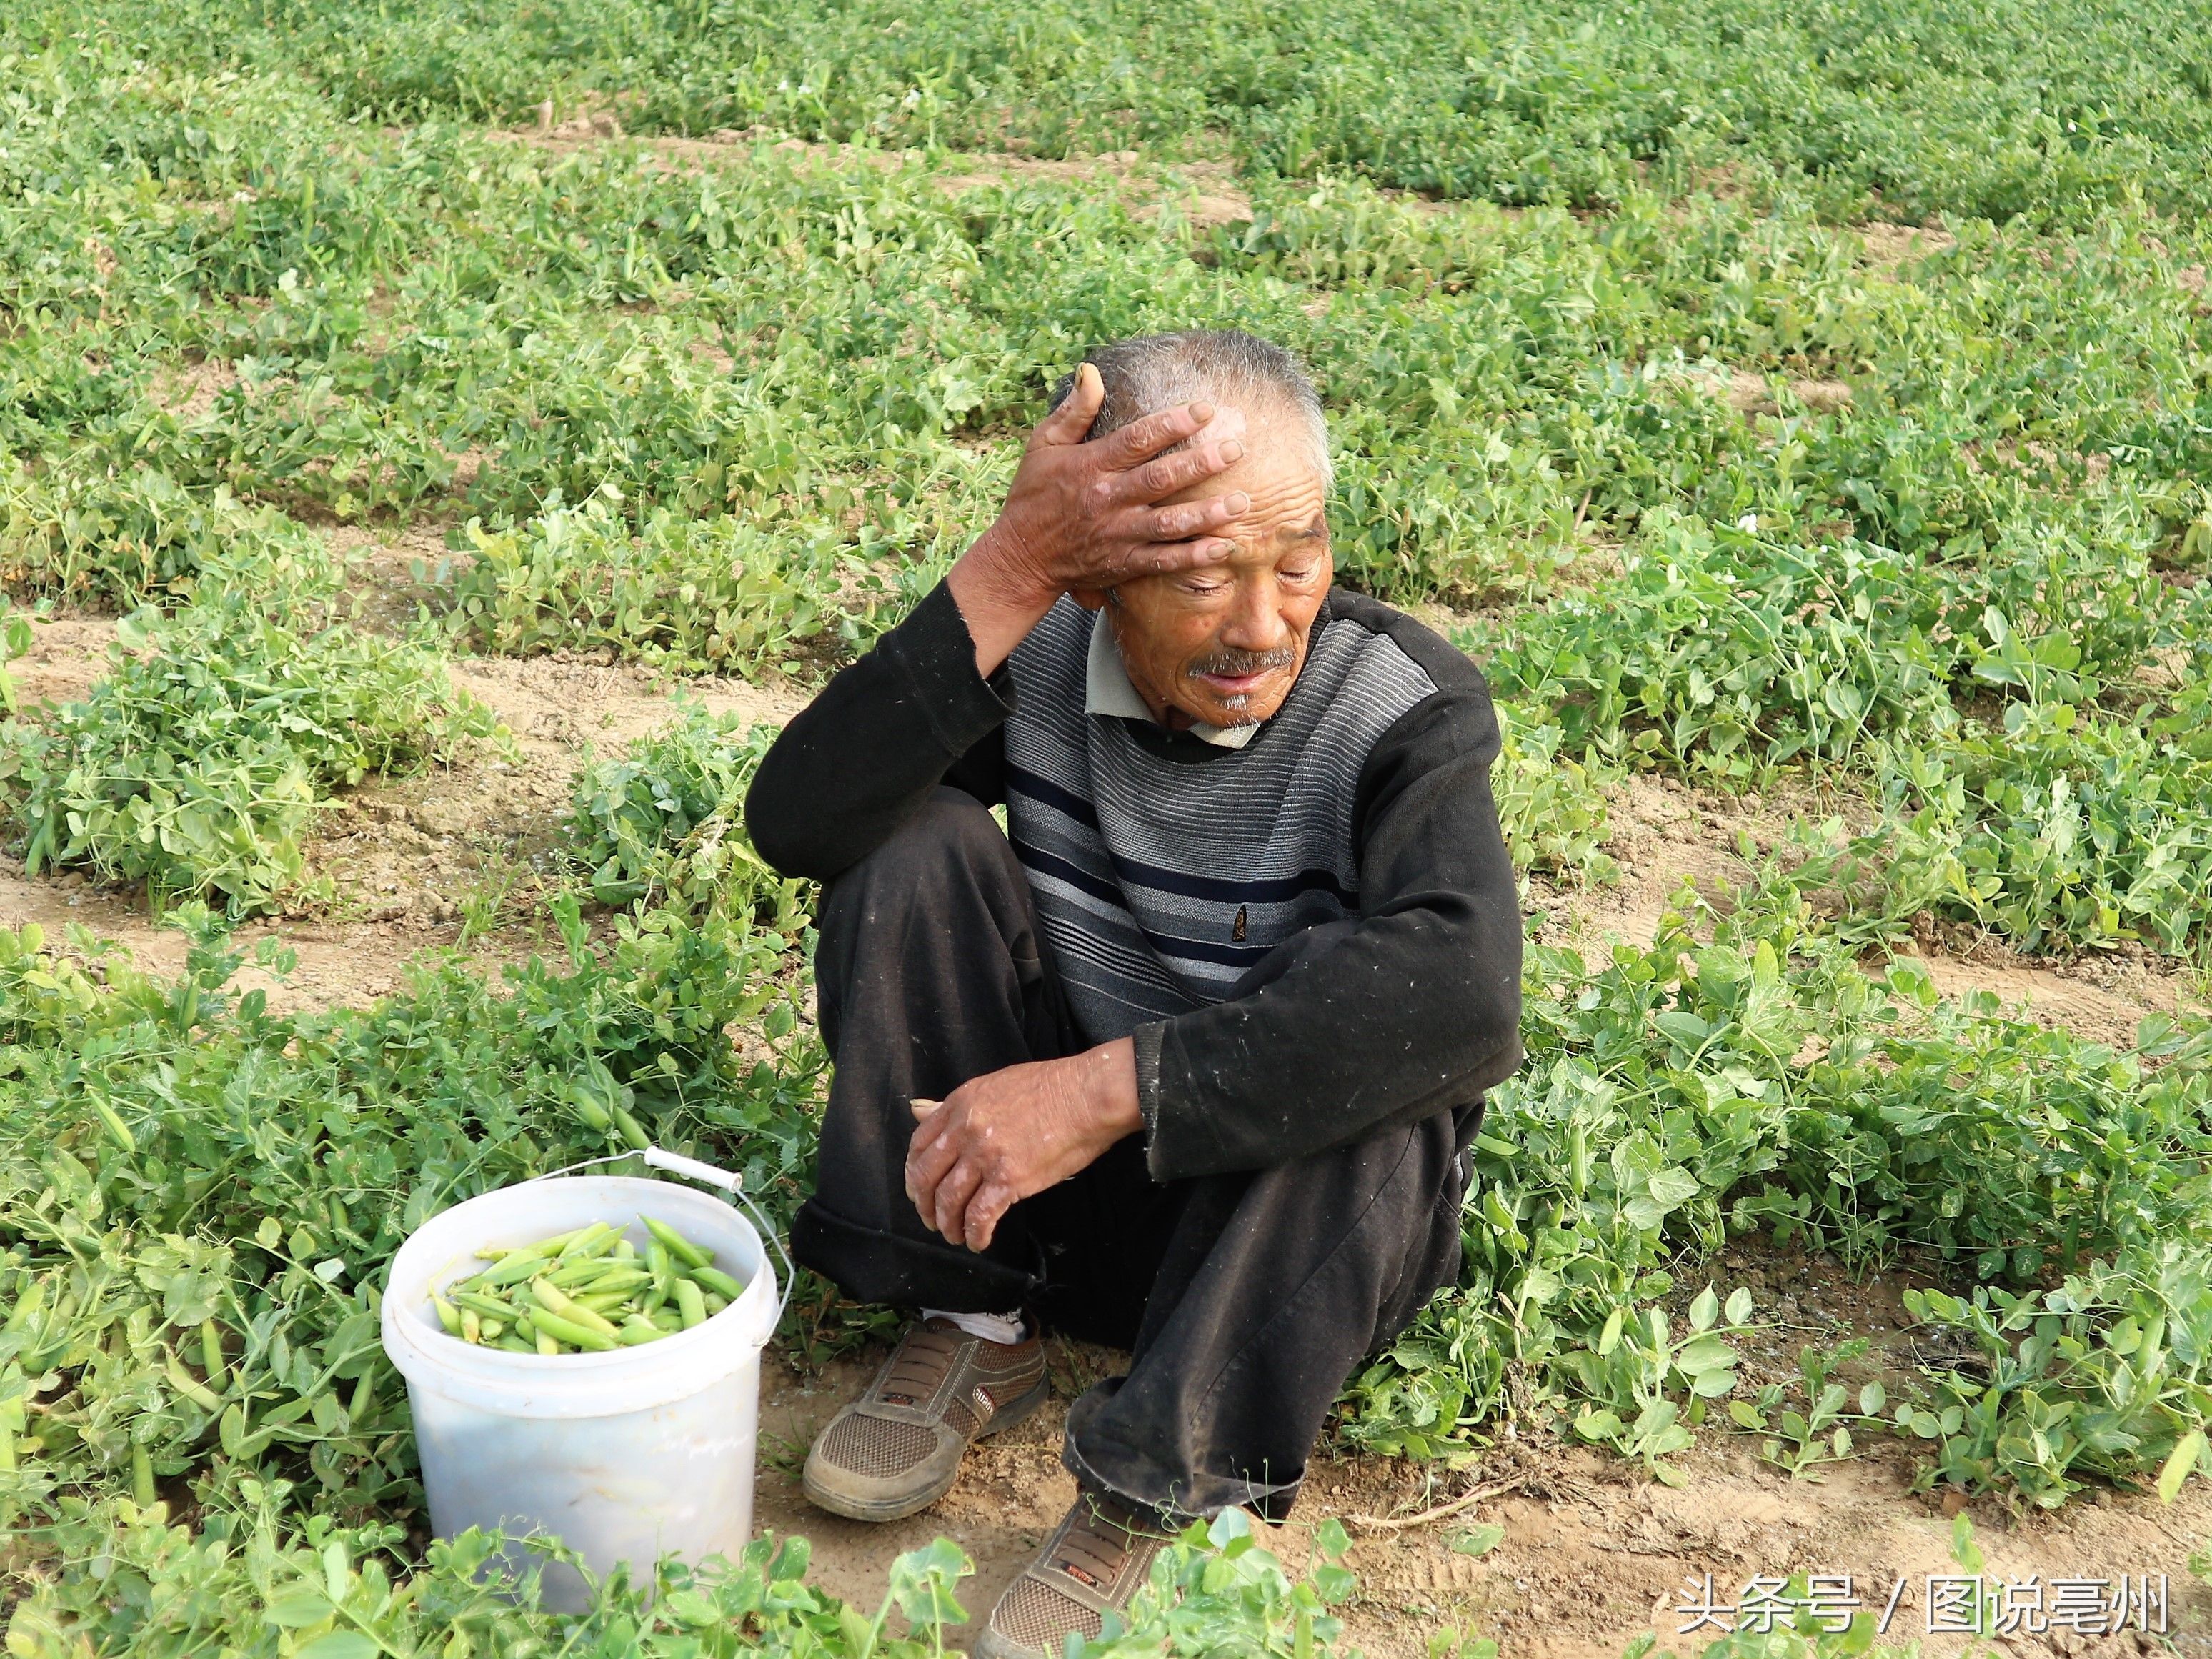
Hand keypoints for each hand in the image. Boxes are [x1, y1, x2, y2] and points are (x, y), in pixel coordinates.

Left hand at [904, 1037, 1142, 1251]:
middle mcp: (965, 1130)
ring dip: (949, 1224)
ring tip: (956, 1235)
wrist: (1088, 1095)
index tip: (918, 1189)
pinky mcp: (1009, 1178)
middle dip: (924, 1205)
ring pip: (949, 1200)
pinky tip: (980, 1242)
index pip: (919, 1144)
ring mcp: (985, 1155)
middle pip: (927, 1176)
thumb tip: (917, 1110)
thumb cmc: (1052, 1087)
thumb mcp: (994, 1085)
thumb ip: (955, 1106)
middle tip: (932, 1221)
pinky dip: (976, 1234)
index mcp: (960, 1104)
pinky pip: (980, 1215)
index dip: (914, 1173)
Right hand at [945, 363, 1250, 673]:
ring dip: (1208, 513)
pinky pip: (1164, 560)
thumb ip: (1073, 411)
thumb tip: (1092, 370)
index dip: (1173, 423)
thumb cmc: (1033, 496)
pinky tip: (1224, 546)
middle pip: (1162, 478)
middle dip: (1202, 462)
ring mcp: (1118, 534)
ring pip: (1170, 523)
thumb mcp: (1042, 445)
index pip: (1137, 439)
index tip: (1205, 409)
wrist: (1021, 557)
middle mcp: (1108, 499)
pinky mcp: (1124, 563)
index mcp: (1091, 466)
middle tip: (1237, 449)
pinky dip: (1195, 555)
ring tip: (1243, 501)